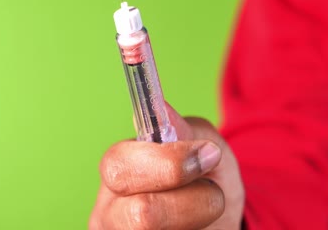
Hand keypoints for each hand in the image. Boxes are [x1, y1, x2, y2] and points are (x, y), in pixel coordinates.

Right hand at [89, 104, 244, 229]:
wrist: (219, 222)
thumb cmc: (205, 180)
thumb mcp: (207, 147)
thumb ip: (186, 130)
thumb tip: (161, 108)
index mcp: (117, 170)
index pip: (119, 165)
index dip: (168, 162)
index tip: (208, 155)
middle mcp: (108, 209)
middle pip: (140, 214)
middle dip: (189, 202)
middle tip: (211, 193)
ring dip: (197, 220)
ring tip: (203, 213)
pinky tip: (193, 228)